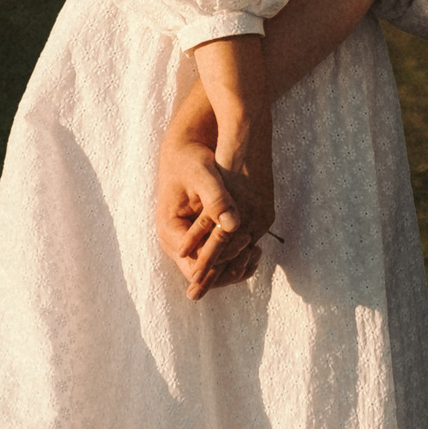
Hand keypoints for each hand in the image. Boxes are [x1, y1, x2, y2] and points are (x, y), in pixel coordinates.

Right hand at [155, 134, 263, 298]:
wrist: (184, 154)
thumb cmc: (191, 161)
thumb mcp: (203, 177)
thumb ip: (217, 201)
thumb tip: (233, 225)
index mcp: (170, 231)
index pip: (195, 263)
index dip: (222, 257)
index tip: (246, 240)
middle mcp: (176, 244)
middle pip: (203, 274)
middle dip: (230, 268)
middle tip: (255, 251)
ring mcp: (187, 244)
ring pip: (211, 271)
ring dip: (234, 266)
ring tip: (257, 252)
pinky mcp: (199, 240)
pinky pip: (217, 259)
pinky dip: (234, 258)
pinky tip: (254, 250)